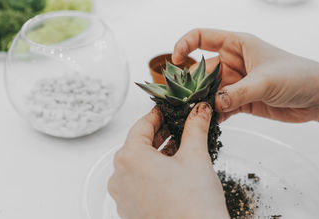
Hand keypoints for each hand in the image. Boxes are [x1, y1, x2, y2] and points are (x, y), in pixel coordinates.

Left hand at [108, 103, 229, 218]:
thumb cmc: (193, 205)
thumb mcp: (196, 157)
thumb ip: (195, 128)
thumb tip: (199, 111)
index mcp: (130, 157)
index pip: (142, 125)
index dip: (159, 115)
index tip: (169, 110)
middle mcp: (119, 176)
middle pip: (138, 145)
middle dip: (159, 135)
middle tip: (178, 128)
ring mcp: (122, 196)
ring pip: (137, 165)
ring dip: (156, 155)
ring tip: (178, 150)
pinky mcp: (128, 211)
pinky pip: (137, 184)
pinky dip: (151, 174)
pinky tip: (170, 174)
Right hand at [172, 28, 318, 124]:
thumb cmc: (297, 75)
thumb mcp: (265, 81)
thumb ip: (237, 93)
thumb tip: (212, 105)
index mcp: (236, 45)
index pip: (201, 37)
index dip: (184, 45)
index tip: (175, 61)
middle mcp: (232, 62)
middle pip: (201, 69)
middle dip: (190, 83)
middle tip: (182, 100)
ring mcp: (235, 82)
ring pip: (208, 91)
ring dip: (200, 102)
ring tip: (191, 114)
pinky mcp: (240, 101)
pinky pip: (220, 107)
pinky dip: (213, 115)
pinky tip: (207, 123)